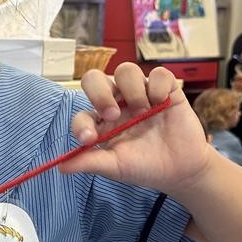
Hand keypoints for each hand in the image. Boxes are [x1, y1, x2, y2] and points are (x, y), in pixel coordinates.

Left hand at [60, 63, 210, 193]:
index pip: (82, 113)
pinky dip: (157, 86)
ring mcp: (140, 93)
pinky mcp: (166, 90)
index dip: (81, 123)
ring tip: (142, 112)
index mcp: (101, 121)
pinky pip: (158, 74)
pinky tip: (161, 104)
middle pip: (95, 78)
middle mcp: (117, 102)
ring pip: (125, 70)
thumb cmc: (144, 167)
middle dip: (99, 93)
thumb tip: (61, 167)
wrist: (180, 171)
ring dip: (131, 90)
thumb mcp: (115, 167)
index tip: (89, 139)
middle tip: (112, 115)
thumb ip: (89, 163)